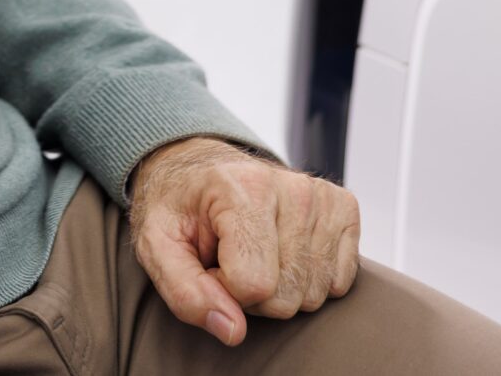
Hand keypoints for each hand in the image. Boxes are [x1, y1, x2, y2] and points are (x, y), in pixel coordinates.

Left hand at [129, 136, 360, 346]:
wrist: (200, 169)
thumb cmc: (179, 208)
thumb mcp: (156, 245)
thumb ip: (184, 292)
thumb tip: (232, 331)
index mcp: (243, 188)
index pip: (253, 285)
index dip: (222, 289)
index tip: (208, 263)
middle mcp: (293, 187)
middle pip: (286, 297)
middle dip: (251, 294)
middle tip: (229, 260)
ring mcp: (323, 197)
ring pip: (313, 295)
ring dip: (279, 288)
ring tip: (253, 254)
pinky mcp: (345, 208)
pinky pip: (340, 283)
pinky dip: (308, 279)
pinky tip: (282, 251)